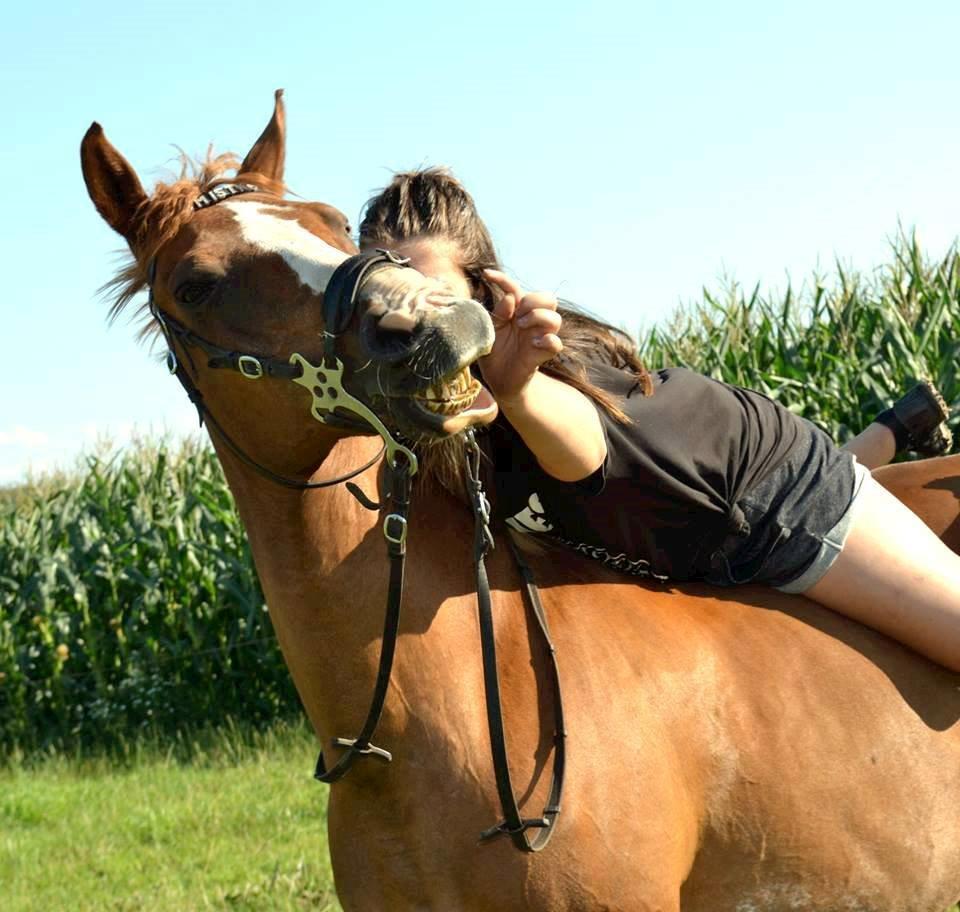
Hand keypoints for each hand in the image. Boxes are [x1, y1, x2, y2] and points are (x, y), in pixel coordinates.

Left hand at [478, 269, 562, 402]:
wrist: (497, 379)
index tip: (486, 274)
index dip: (503, 279)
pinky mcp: (543, 354)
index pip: (516, 289)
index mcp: (517, 312)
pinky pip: (556, 343)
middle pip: (549, 298)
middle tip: (517, 315)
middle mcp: (532, 321)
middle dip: (532, 301)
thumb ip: (498, 313)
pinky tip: (531, 344)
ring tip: (521, 327)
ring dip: (537, 318)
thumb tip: (509, 298)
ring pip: (555, 318)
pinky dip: (546, 340)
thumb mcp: (490, 330)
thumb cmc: (494, 352)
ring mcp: (540, 336)